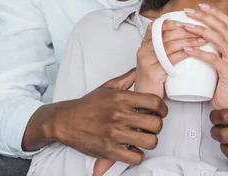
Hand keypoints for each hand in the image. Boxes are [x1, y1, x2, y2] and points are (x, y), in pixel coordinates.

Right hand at [52, 68, 168, 165]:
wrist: (65, 121)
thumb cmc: (87, 105)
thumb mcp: (106, 87)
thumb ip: (126, 79)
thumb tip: (139, 70)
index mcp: (121, 98)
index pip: (154, 102)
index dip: (163, 109)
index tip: (160, 112)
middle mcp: (119, 115)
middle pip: (156, 124)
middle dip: (157, 126)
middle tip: (151, 126)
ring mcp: (115, 134)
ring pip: (150, 142)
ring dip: (150, 141)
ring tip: (143, 138)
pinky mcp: (109, 150)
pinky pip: (136, 157)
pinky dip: (137, 155)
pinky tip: (132, 148)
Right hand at [135, 20, 205, 97]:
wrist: (145, 100)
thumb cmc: (154, 81)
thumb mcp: (156, 61)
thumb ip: (165, 49)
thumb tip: (184, 37)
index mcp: (144, 46)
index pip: (154, 27)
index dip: (170, 22)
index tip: (186, 21)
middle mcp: (143, 50)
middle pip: (165, 34)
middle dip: (185, 30)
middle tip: (200, 30)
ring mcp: (147, 61)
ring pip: (170, 45)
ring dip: (188, 41)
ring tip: (202, 40)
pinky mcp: (153, 71)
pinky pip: (171, 58)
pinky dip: (184, 53)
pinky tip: (195, 51)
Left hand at [183, 4, 227, 108]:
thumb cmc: (219, 82)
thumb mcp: (214, 61)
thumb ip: (209, 49)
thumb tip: (191, 36)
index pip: (226, 22)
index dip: (213, 12)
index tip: (199, 5)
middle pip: (220, 27)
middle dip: (203, 17)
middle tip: (187, 12)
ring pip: (217, 39)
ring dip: (199, 30)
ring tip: (184, 26)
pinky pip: (214, 59)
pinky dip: (200, 52)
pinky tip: (187, 49)